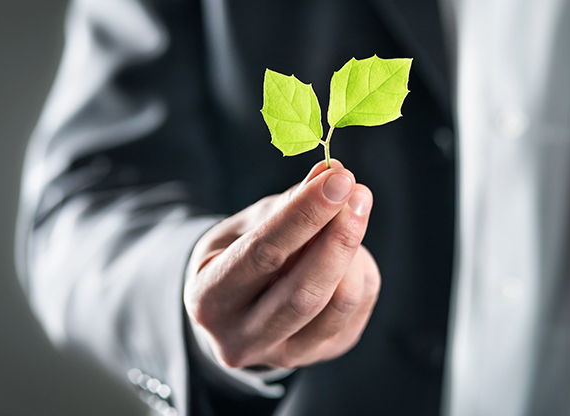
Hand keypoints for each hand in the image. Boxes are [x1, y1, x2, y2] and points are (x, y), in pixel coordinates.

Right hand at [184, 160, 380, 368]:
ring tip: (350, 215)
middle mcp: (242, 339)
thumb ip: (287, 204)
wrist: (233, 314)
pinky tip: (346, 250)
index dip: (305, 214)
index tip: (338, 179)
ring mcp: (285, 355)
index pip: (264, 254)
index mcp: (209, 300)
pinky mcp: (322, 355)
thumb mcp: (244, 226)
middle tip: (358, 193)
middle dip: (339, 237)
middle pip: (305, 291)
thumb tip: (333, 173)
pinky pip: (357, 308)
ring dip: (354, 251)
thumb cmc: (235, 257)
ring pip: (340, 303)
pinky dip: (360, 270)